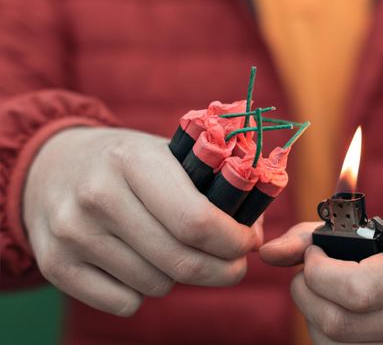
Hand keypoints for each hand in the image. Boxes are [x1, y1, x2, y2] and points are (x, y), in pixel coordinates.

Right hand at [24, 127, 260, 315]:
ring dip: (178, 276)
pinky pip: (124, 303)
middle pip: (181, 262)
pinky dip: (142, 291)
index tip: (248, 244)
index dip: (234, 241)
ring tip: (172, 249)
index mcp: (133, 161)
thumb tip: (256, 231)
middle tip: (233, 264)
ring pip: (156, 286)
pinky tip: (138, 262)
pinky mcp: (55, 265)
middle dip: (222, 270)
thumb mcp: (165, 153)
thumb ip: (213, 186)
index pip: (197, 221)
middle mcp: (97, 196)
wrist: (51, 166)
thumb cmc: (125, 163)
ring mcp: (71, 233)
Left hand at [260, 222, 382, 343]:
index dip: (321, 274)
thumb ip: (310, 236)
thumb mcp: (365, 230)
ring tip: (320, 292)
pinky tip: (333, 312)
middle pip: (341, 323)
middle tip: (306, 275)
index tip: (314, 256)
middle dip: (306, 294)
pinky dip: (325, 333)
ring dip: (312, 316)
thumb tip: (267, 253)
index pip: (359, 289)